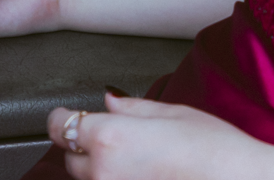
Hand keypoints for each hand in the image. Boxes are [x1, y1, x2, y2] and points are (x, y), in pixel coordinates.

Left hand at [47, 94, 269, 179]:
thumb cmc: (213, 149)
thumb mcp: (172, 113)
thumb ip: (131, 108)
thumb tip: (109, 102)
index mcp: (110, 136)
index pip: (59, 126)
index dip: (63, 117)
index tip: (69, 115)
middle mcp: (104, 171)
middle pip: (71, 157)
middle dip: (85, 145)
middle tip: (117, 138)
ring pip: (88, 179)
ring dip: (100, 169)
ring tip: (137, 160)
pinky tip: (143, 174)